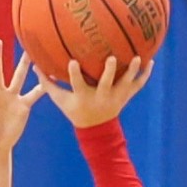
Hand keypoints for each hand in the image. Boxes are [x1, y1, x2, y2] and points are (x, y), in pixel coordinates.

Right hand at [38, 56, 152, 128]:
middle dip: (109, 72)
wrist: (96, 129)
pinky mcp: (125, 97)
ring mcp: (115, 97)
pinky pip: (138, 86)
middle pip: (106, 84)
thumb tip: (35, 65)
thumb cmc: (75, 110)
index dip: (75, 74)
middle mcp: (101, 97)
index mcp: (84, 96)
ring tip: (138, 58)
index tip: (73, 62)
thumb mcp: (60, 100)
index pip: (78, 85)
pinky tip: (150, 61)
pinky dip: (145, 75)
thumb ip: (48, 84)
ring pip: (126, 84)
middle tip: (111, 58)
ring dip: (132, 71)